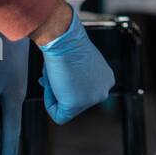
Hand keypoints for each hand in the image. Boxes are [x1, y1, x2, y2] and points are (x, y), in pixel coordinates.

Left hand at [0, 28, 28, 154]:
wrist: (15, 30)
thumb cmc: (1, 54)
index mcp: (13, 100)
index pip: (11, 132)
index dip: (8, 151)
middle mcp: (15, 97)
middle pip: (11, 127)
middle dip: (8, 146)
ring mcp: (14, 87)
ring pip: (8, 115)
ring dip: (5, 131)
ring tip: (0, 146)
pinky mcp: (10, 78)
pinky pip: (5, 104)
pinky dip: (2, 115)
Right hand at [38, 4, 114, 123]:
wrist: (64, 39)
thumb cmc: (69, 44)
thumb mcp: (79, 63)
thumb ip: (77, 77)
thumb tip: (62, 86)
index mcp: (107, 79)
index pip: (84, 92)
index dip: (67, 84)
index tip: (60, 73)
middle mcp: (104, 90)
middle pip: (76, 100)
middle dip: (61, 89)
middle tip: (51, 76)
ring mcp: (92, 99)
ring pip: (66, 108)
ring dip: (55, 92)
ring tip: (52, 74)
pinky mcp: (76, 104)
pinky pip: (59, 115)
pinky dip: (49, 102)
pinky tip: (50, 84)